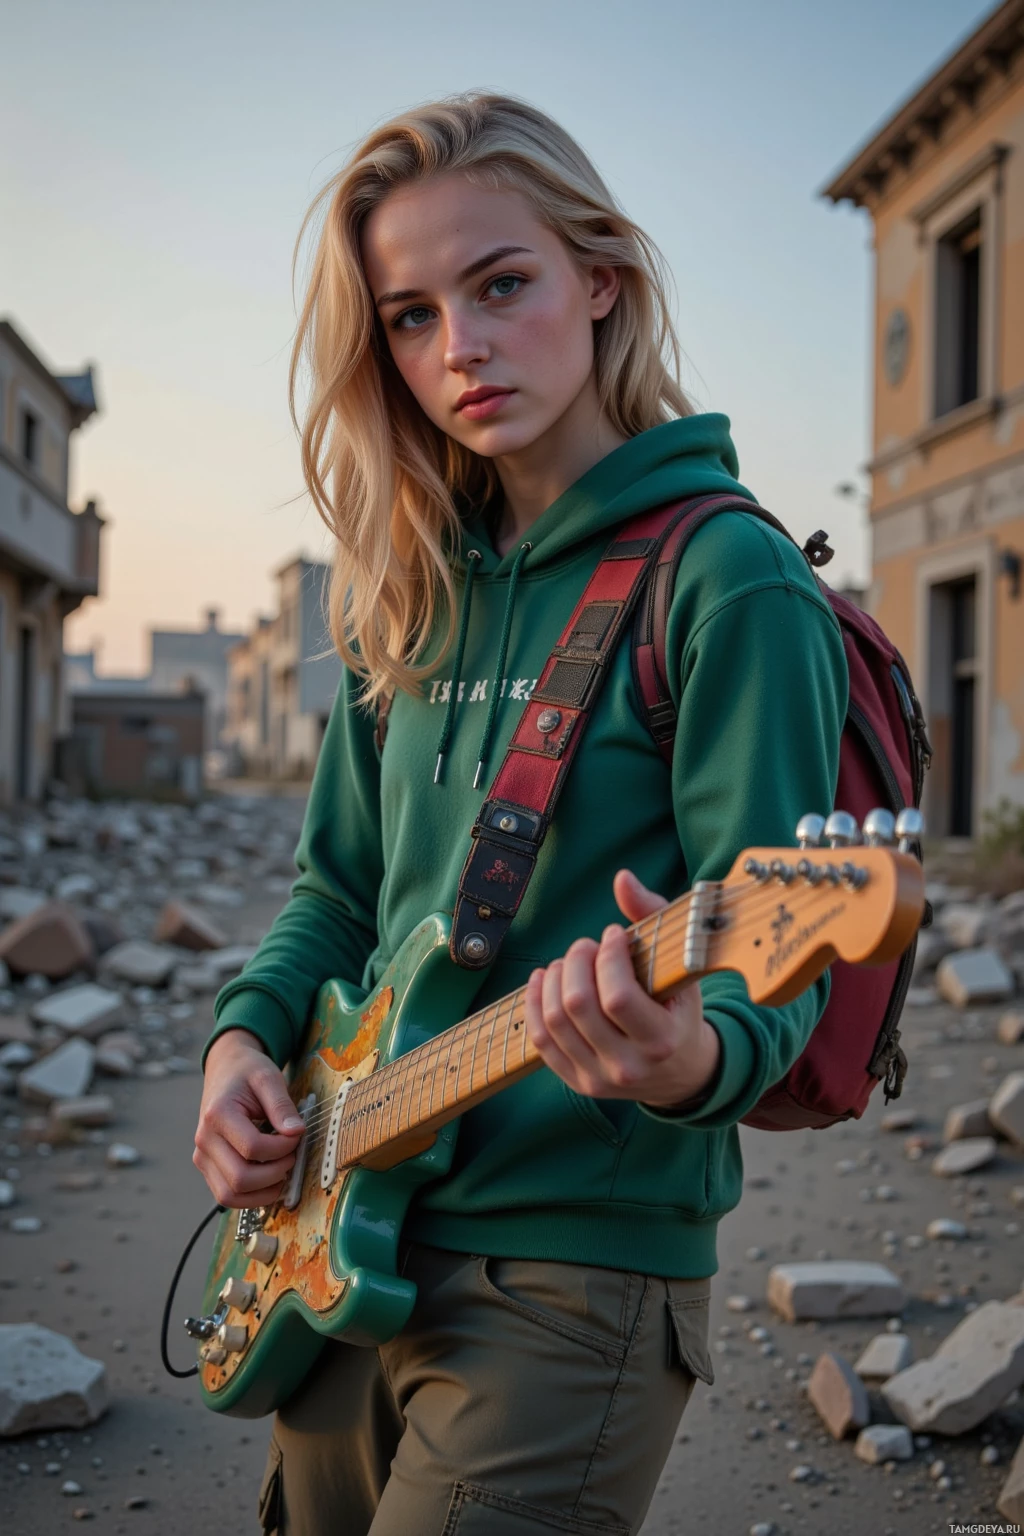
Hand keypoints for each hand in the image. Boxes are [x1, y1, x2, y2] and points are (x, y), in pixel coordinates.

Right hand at [193, 1029, 304, 1207]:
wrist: (225, 1069)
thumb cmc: (247, 1071)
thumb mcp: (269, 1077)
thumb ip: (282, 1106)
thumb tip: (296, 1133)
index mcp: (217, 1115)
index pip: (252, 1148)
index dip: (282, 1148)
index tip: (297, 1136)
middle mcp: (204, 1139)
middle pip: (240, 1179)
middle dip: (274, 1174)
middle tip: (292, 1157)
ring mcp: (202, 1156)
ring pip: (229, 1195)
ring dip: (262, 1192)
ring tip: (282, 1172)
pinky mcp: (206, 1166)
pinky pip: (226, 1195)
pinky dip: (250, 1196)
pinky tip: (269, 1180)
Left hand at [524, 870, 720, 1109]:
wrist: (680, 1072)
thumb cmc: (679, 1008)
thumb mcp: (681, 967)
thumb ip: (653, 917)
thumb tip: (622, 879)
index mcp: (661, 1041)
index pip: (617, 997)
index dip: (608, 957)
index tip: (614, 934)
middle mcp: (628, 1067)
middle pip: (578, 1005)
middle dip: (576, 961)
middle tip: (586, 945)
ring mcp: (599, 1079)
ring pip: (555, 1020)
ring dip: (554, 978)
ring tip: (567, 961)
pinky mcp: (576, 1082)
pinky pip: (541, 1041)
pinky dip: (535, 1002)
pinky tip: (544, 979)